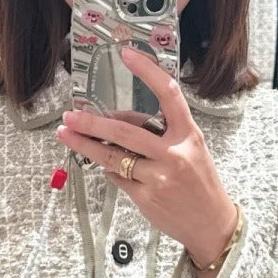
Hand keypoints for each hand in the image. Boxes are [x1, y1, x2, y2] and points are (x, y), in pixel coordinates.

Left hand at [55, 46, 240, 266]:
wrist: (211, 223)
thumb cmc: (200, 182)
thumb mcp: (190, 149)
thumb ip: (160, 133)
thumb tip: (117, 122)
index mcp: (188, 134)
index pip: (168, 94)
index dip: (147, 71)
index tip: (126, 54)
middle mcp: (174, 153)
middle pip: (125, 132)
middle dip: (92, 123)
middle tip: (70, 115)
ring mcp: (159, 178)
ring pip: (113, 157)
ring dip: (85, 145)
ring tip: (66, 135)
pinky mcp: (146, 197)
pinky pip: (118, 178)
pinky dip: (108, 170)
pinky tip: (104, 165)